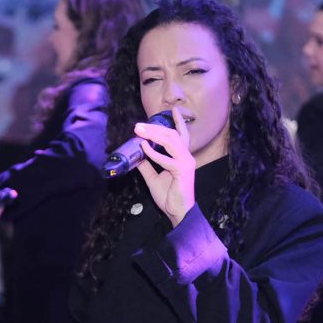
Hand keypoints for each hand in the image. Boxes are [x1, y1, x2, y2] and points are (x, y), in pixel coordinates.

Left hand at [135, 106, 195, 226]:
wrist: (178, 212)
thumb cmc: (169, 196)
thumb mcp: (153, 178)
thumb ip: (146, 165)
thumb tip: (135, 155)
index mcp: (182, 157)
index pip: (181, 135)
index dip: (178, 122)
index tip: (172, 110)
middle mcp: (186, 157)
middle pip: (172, 134)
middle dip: (155, 127)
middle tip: (139, 125)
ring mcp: (185, 162)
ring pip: (170, 141)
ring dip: (153, 134)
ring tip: (139, 131)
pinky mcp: (182, 170)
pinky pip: (165, 159)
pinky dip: (153, 153)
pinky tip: (143, 148)